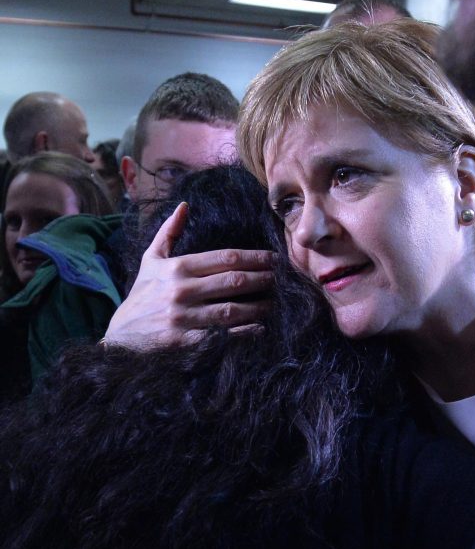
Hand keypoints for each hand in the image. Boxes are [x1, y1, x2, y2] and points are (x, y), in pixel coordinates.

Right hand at [104, 203, 274, 348]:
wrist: (119, 339)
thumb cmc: (141, 297)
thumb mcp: (150, 261)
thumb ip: (168, 233)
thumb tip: (185, 205)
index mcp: (177, 268)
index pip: (225, 258)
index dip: (254, 257)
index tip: (273, 258)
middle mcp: (182, 291)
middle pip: (234, 281)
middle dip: (263, 278)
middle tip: (280, 278)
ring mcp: (185, 318)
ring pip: (233, 310)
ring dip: (259, 306)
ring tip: (274, 302)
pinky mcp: (187, 343)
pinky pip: (224, 335)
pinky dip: (244, 332)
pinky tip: (259, 327)